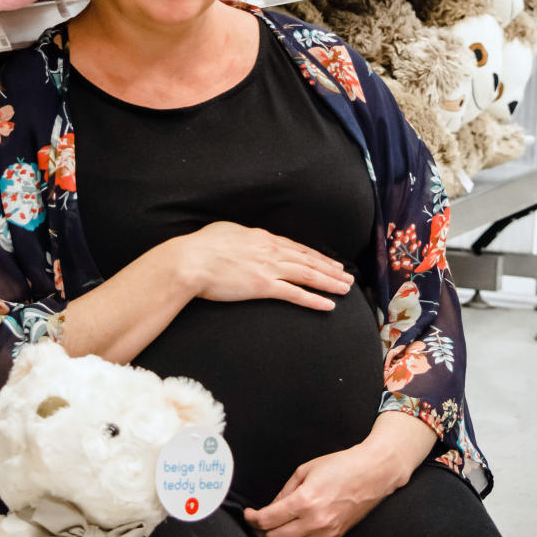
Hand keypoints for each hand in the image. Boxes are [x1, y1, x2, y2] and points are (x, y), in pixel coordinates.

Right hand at [177, 222, 353, 311]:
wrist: (190, 261)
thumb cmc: (200, 247)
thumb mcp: (224, 232)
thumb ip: (240, 237)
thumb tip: (242, 239)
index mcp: (261, 237)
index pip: (295, 247)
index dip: (315, 255)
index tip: (329, 262)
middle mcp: (270, 250)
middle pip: (308, 260)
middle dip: (330, 269)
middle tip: (347, 277)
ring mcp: (268, 268)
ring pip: (307, 275)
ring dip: (329, 282)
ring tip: (345, 289)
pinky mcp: (263, 286)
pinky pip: (295, 293)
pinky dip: (314, 299)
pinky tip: (328, 305)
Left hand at [244, 415, 438, 536]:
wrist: (373, 473)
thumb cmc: (341, 466)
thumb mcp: (305, 470)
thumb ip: (285, 492)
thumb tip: (271, 508)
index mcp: (305, 501)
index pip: (268, 520)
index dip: (253, 519)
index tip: (248, 515)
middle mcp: (315, 521)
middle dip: (260, 532)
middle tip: (255, 523)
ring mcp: (326, 532)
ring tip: (271, 527)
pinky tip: (291, 529)